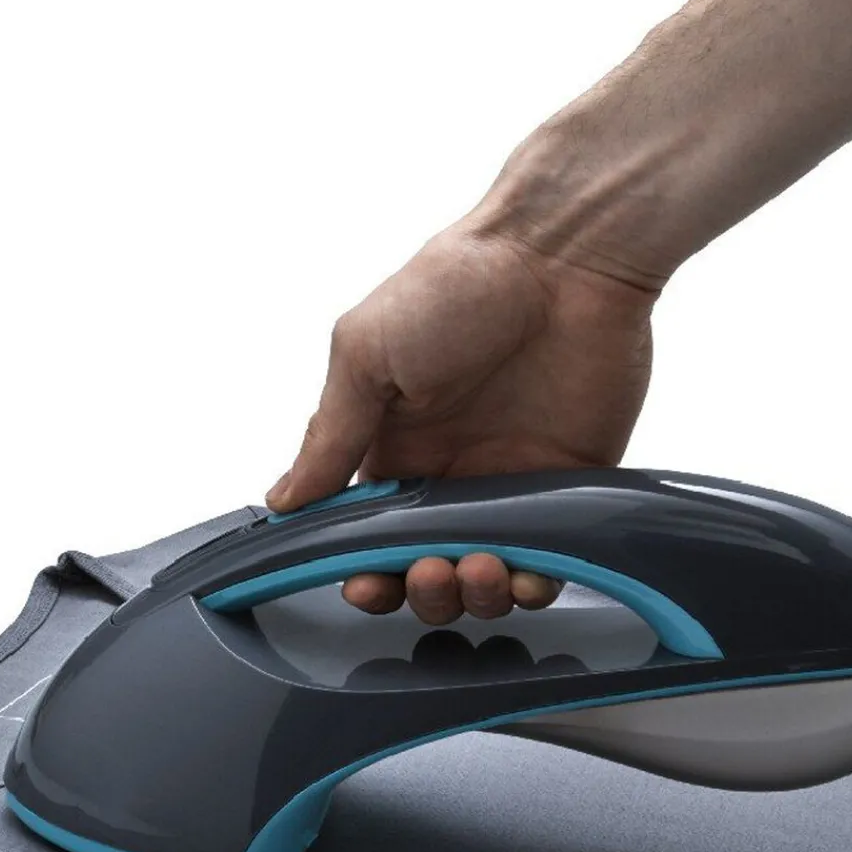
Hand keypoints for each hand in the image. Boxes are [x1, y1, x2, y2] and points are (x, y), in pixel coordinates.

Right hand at [265, 219, 656, 623]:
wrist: (563, 255)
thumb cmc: (455, 286)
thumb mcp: (365, 353)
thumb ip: (329, 436)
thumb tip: (283, 500)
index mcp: (394, 448)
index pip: (368, 536)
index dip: (363, 571)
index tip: (362, 581)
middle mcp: (450, 475)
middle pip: (423, 569)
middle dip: (418, 590)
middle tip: (426, 571)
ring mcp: (510, 483)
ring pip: (484, 578)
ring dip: (472, 596)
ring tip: (474, 568)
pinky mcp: (568, 485)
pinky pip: (551, 559)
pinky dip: (535, 584)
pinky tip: (524, 574)